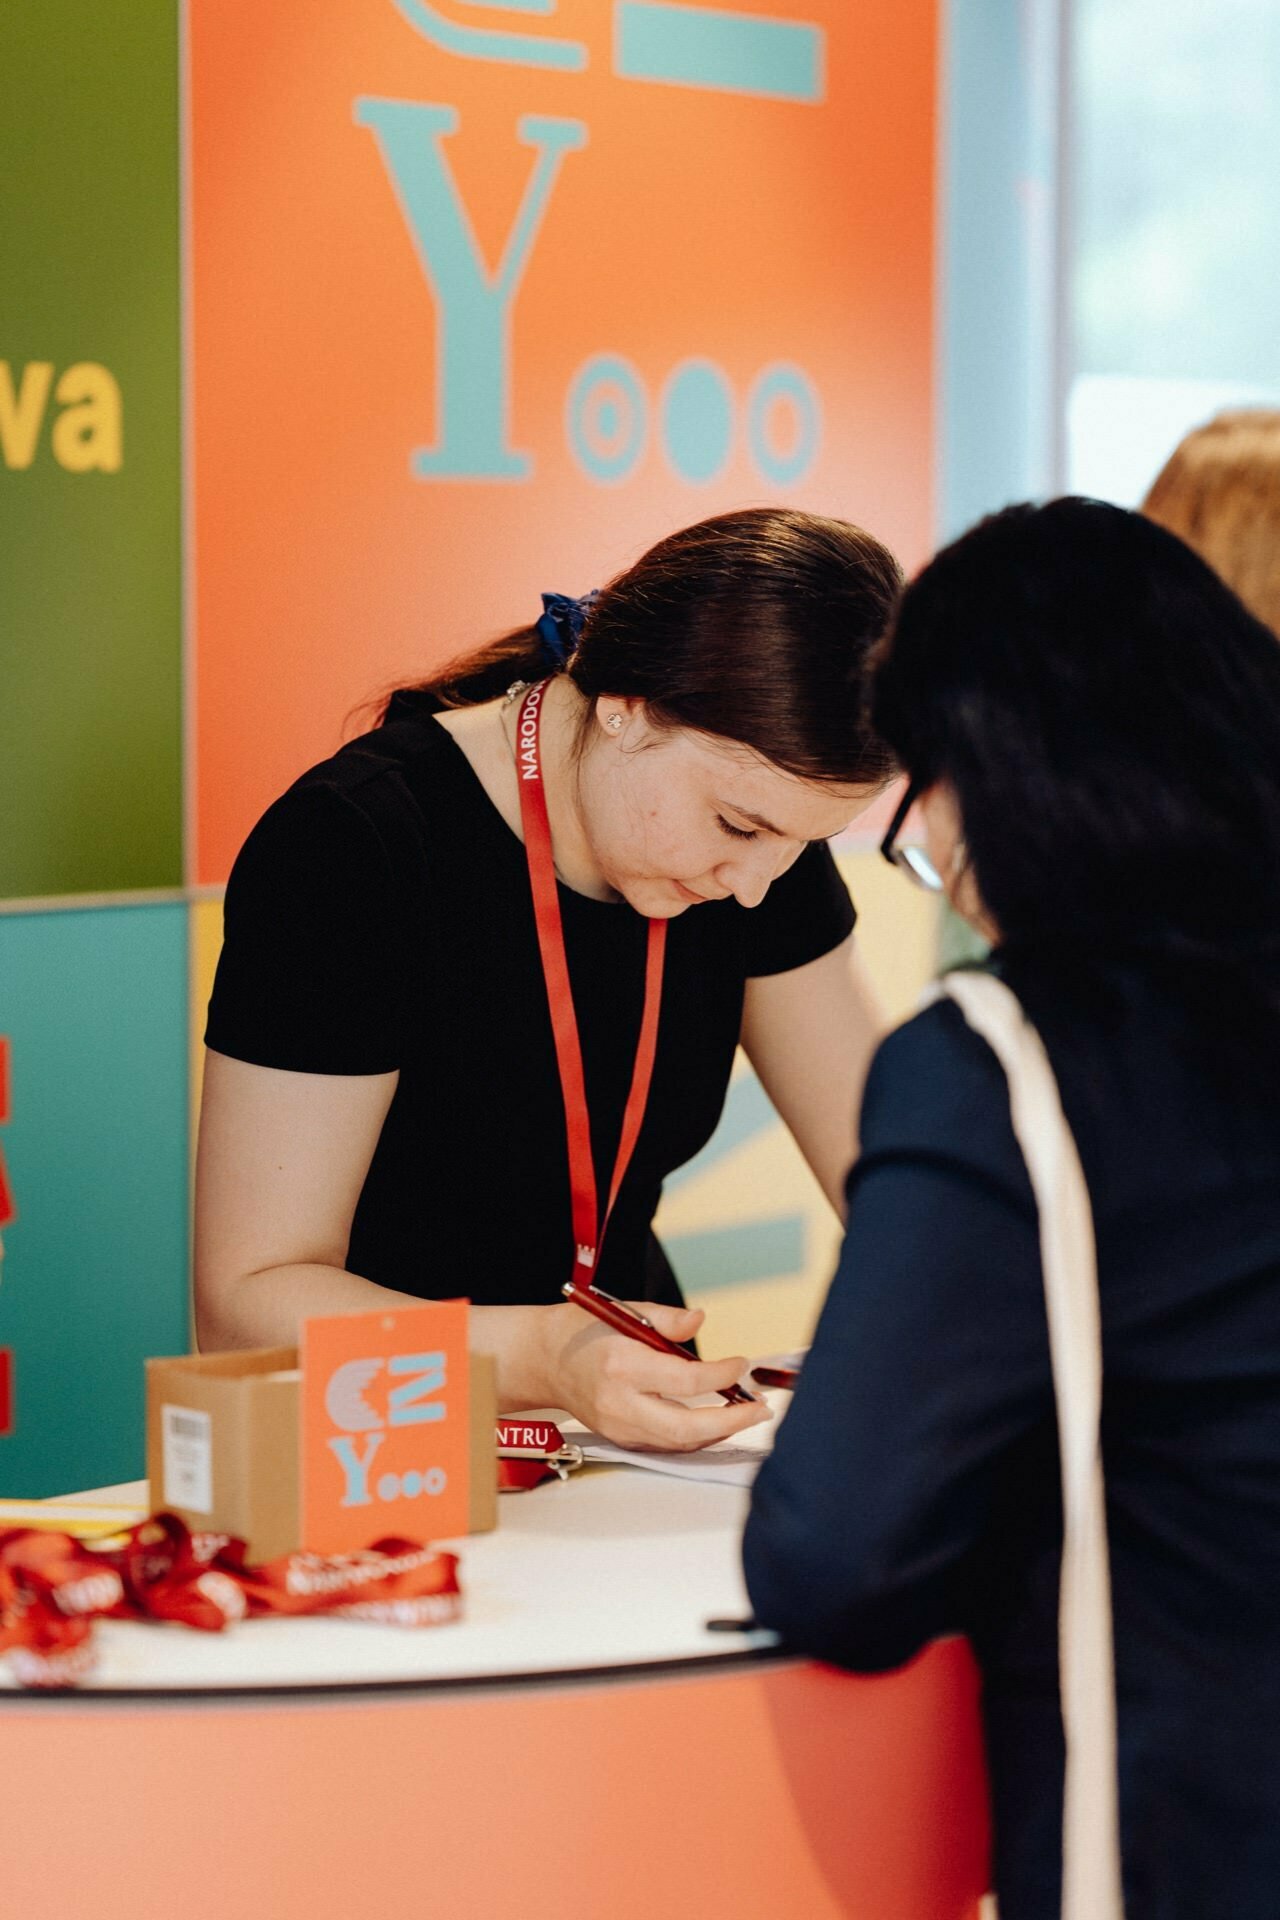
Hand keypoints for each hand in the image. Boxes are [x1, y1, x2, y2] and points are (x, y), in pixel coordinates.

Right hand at [542, 1299, 773, 1450]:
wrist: (544, 1360)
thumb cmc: (584, 1331)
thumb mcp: (623, 1309)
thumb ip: (666, 1319)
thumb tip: (700, 1320)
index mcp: (622, 1365)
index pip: (684, 1381)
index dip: (721, 1376)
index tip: (741, 1364)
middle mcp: (619, 1403)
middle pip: (685, 1428)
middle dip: (730, 1422)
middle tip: (760, 1408)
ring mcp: (619, 1427)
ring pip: (679, 1443)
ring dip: (718, 1432)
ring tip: (747, 1413)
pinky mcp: (621, 1438)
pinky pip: (666, 1444)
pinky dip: (696, 1436)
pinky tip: (717, 1421)